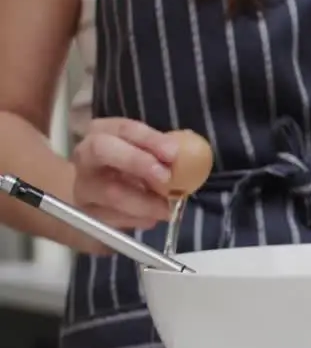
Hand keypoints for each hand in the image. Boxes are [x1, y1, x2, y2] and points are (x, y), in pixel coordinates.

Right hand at [71, 118, 177, 232]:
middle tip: (166, 177)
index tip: (173, 153)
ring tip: (168, 207)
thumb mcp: (148, 154)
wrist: (101, 195)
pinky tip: (154, 217)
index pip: (125, 128)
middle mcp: (86, 155)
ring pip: (110, 192)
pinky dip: (140, 219)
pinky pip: (114, 218)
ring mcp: (83, 185)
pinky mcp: (87, 213)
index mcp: (103, 132)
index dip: (150, 139)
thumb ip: (164, 150)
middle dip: (136, 161)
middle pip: (102, 150)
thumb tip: (191, 150)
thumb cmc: (133, 167)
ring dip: (146, 202)